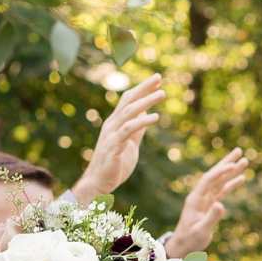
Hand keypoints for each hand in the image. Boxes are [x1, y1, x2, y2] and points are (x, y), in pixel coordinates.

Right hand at [75, 75, 164, 201]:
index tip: (156, 81)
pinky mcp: (114, 145)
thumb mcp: (130, 144)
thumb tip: (146, 115)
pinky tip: (155, 116)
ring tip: (162, 94)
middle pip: (129, 100)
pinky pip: (129, 130)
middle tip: (158, 77)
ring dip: (146, 101)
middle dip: (144, 88)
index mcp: (115, 123)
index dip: (141, 89)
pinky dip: (142, 121)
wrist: (99, 183)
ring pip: (130, 112)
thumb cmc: (115, 165)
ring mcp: (112, 134)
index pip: (128, 100)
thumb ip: (136, 130)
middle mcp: (112, 124)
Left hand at [167, 146, 249, 259]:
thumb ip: (211, 217)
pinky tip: (241, 178)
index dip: (221, 171)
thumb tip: (221, 204)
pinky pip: (222, 191)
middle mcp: (200, 196)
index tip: (233, 165)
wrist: (183, 246)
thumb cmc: (190, 240)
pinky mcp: (210, 205)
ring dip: (231, 171)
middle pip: (214, 175)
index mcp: (195, 199)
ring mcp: (205, 199)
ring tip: (243, 161)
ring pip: (220, 181)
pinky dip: (231, 184)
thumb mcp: (201, 230)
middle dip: (226, 163)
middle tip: (238, 150)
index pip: (209, 180)